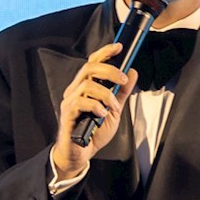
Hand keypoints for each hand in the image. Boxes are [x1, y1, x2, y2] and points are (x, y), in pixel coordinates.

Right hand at [50, 42, 138, 178]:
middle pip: (89, 68)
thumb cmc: (93, 132)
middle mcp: (75, 91)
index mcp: (85, 87)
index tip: (119, 47)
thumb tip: (132, 73)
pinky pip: (80, 102)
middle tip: (122, 80)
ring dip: (106, 94)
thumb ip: (122, 93)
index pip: (93, 63)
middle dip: (109, 70)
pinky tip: (101, 114)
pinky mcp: (68, 114)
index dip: (105, 52)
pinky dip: (95, 106)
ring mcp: (70, 102)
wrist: (81, 153)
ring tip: (113, 107)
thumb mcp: (114, 111)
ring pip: (87, 84)